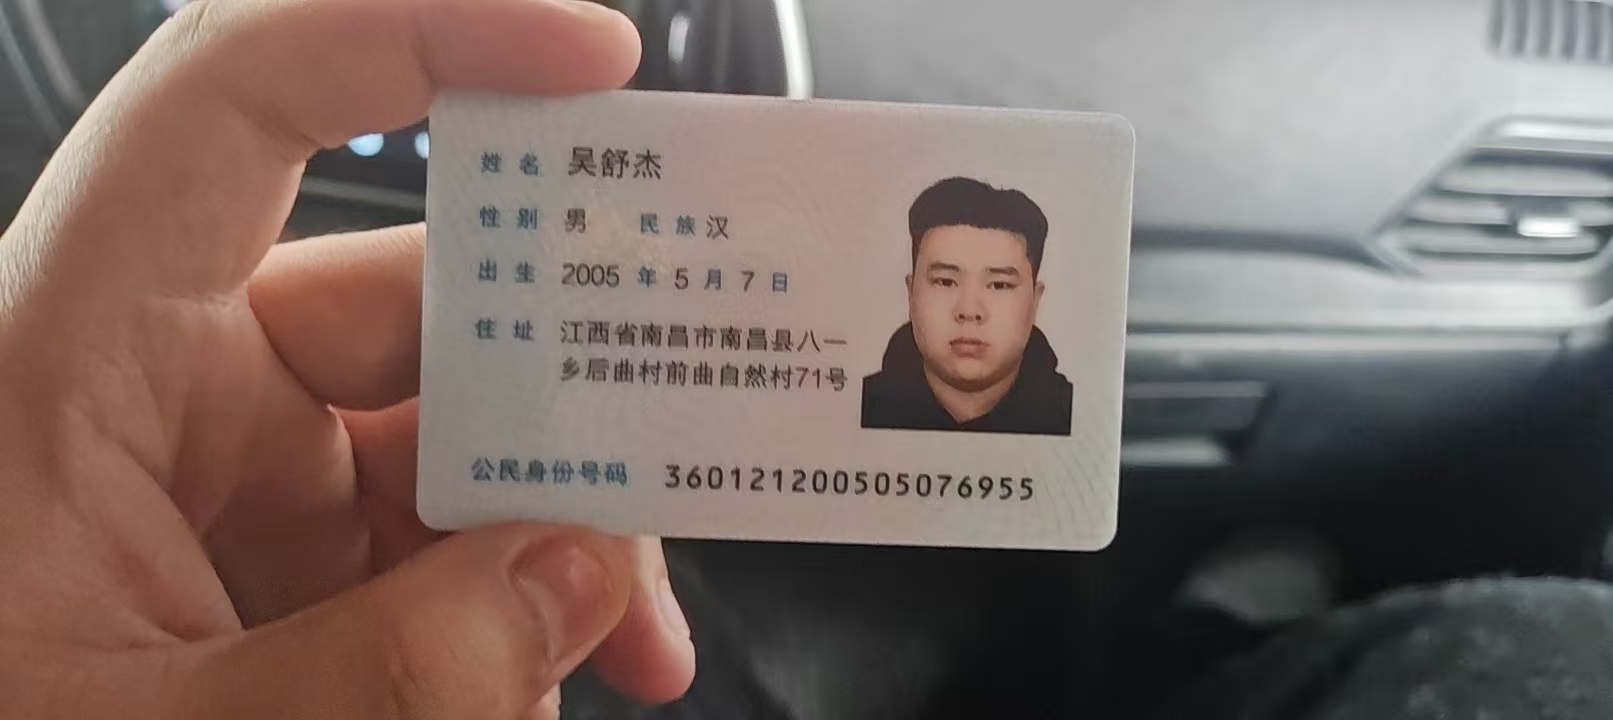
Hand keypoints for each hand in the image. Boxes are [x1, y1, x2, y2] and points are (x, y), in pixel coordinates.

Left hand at [0, 0, 693, 716]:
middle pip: (423, 306)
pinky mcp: (283, 567)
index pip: (241, 106)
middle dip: (572, 399)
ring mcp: (239, 483)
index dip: (417, 38)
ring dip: (558, 537)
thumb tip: (578, 576)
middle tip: (673, 474)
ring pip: (456, 441)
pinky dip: (511, 607)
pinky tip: (533, 685)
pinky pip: (437, 544)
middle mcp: (170, 391)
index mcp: (77, 357)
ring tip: (619, 644)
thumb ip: (385, 671)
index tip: (591, 63)